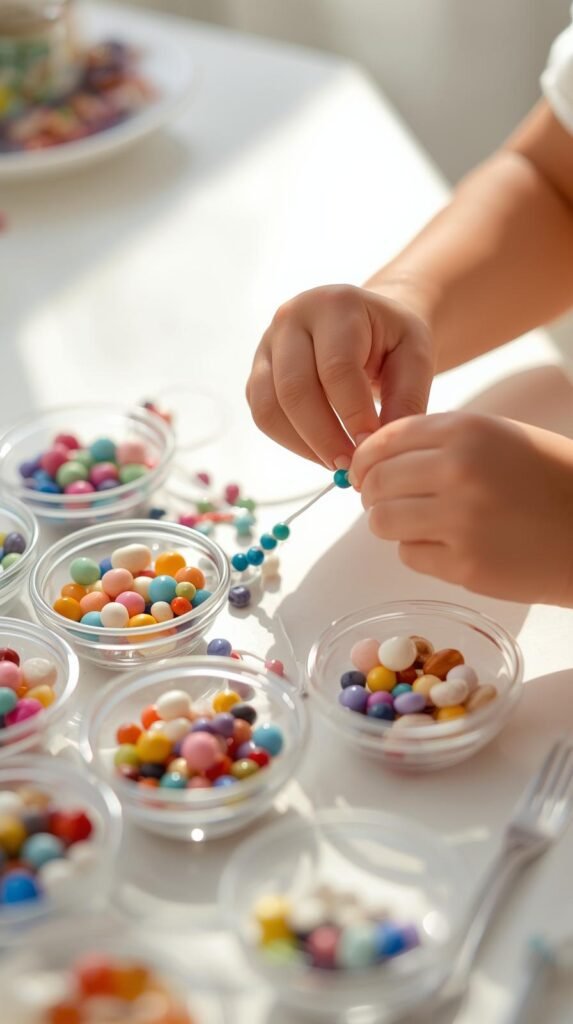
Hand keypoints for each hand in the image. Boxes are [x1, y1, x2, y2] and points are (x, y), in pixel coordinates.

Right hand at [246, 284, 433, 469]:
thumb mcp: (415, 358)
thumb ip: (405, 400)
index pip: (337, 367)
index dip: (353, 414)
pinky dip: (290, 442)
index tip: (372, 448)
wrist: (367, 325)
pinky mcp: (257, 372)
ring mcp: (267, 344)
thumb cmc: (393, 341)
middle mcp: (292, 317)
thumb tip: (377, 448)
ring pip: (269, 406)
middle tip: (352, 467)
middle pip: (294, 388)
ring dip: (303, 445)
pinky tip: (321, 451)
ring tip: (337, 463)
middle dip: (324, 436)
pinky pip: (262, 415)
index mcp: (336, 304)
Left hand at [350, 412, 572, 604]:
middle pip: (375, 483)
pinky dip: (420, 551)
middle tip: (388, 501)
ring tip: (421, 523)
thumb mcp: (499, 437)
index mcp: (466, 430)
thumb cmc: (550, 481)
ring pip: (383, 522)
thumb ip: (441, 440)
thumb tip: (377, 456)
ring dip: (392, 524)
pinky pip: (409, 555)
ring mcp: (459, 520)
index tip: (362, 471)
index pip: (384, 440)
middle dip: (373, 494)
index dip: (365, 458)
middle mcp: (457, 470)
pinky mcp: (464, 565)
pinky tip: (449, 545)